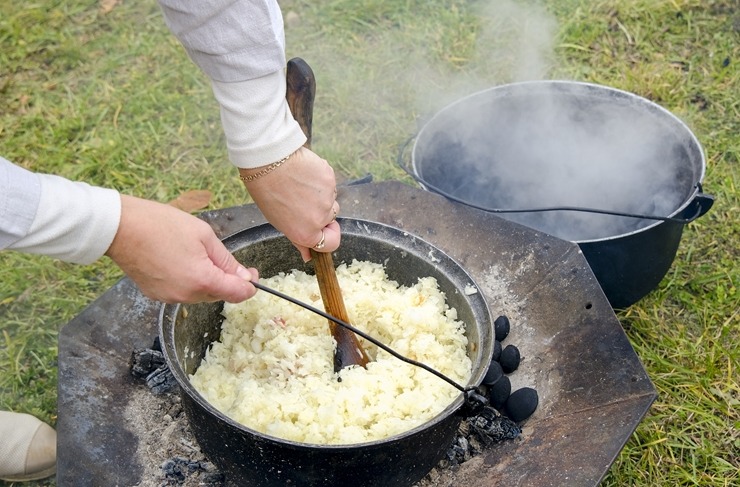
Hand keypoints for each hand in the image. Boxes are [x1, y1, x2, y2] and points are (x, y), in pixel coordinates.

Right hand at [105, 195, 258, 303]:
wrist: (120, 228)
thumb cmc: (161, 224)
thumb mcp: (203, 235)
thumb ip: (226, 260)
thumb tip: (244, 277)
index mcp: (202, 279)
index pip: (238, 294)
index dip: (250, 285)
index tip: (253, 274)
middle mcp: (186, 295)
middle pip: (219, 294)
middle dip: (227, 280)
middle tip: (223, 257)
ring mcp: (169, 297)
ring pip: (201, 294)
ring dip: (206, 280)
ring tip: (195, 253)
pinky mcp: (156, 296)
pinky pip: (182, 292)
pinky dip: (188, 281)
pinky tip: (180, 261)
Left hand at [241, 146, 339, 260]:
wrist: (269, 161)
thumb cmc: (268, 191)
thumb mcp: (279, 222)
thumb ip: (298, 239)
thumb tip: (308, 256)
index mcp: (307, 233)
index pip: (331, 244)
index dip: (327, 236)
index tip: (322, 229)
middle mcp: (321, 218)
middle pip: (330, 219)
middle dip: (320, 212)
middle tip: (301, 200)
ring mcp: (328, 198)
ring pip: (330, 200)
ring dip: (320, 195)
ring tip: (300, 185)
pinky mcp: (331, 179)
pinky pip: (330, 183)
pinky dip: (320, 180)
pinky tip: (304, 174)